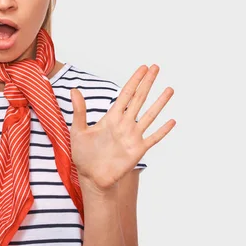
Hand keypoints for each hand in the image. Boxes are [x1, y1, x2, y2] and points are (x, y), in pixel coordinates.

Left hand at [70, 64, 174, 192]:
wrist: (91, 178)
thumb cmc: (83, 155)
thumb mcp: (78, 131)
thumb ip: (79, 111)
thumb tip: (74, 89)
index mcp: (111, 117)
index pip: (125, 94)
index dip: (134, 80)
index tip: (143, 68)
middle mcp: (124, 124)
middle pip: (139, 99)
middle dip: (147, 83)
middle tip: (156, 67)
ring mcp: (132, 137)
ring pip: (149, 115)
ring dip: (159, 102)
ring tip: (169, 89)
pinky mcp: (137, 151)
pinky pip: (153, 138)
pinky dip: (162, 130)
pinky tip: (172, 121)